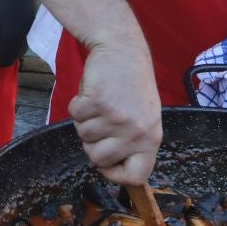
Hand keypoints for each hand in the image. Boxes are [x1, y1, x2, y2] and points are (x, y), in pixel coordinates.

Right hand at [67, 35, 162, 184]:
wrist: (123, 49)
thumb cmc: (132, 85)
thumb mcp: (144, 118)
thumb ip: (132, 143)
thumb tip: (113, 169)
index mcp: (151, 138)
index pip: (136, 176)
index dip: (116, 175)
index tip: (108, 164)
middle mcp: (136, 131)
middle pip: (99, 159)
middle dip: (92, 144)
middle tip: (101, 122)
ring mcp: (116, 117)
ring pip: (83, 136)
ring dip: (85, 120)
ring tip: (100, 102)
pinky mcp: (98, 101)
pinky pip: (75, 115)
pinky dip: (77, 104)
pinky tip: (92, 92)